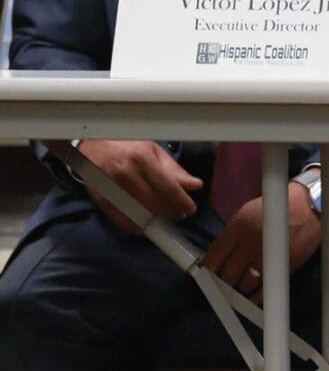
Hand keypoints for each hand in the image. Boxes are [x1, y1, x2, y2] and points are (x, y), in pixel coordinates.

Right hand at [75, 139, 202, 233]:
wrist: (90, 145)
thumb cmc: (126, 145)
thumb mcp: (154, 151)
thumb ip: (174, 170)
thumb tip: (196, 186)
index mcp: (142, 159)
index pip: (167, 187)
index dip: (182, 202)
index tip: (190, 208)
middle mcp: (125, 175)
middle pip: (154, 204)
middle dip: (170, 212)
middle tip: (180, 214)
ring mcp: (111, 189)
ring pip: (139, 214)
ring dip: (155, 220)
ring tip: (165, 216)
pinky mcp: (100, 200)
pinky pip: (121, 220)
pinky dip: (136, 225)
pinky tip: (145, 223)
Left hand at [199, 183, 321, 298]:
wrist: (309, 205)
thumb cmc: (276, 208)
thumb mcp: (247, 214)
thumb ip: (231, 235)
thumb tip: (215, 256)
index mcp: (239, 228)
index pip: (214, 256)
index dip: (207, 270)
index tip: (206, 275)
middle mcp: (251, 243)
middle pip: (228, 274)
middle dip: (223, 281)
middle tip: (225, 282)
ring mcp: (269, 256)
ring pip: (245, 284)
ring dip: (241, 288)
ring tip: (241, 286)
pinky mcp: (286, 265)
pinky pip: (266, 288)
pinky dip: (257, 297)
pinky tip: (253, 297)